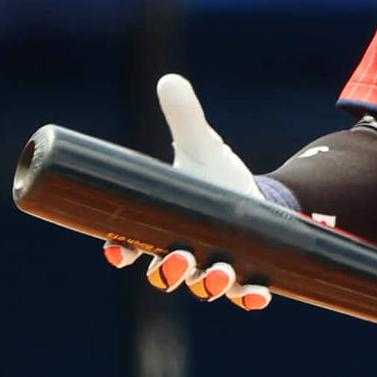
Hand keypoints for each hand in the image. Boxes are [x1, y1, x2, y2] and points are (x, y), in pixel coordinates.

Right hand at [101, 73, 272, 310]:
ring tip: (219, 272)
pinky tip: (259, 292)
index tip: (117, 249)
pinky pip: (245, 294)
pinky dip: (251, 296)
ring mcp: (216, 266)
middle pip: (166, 273)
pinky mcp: (248, 273)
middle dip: (168, 271)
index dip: (120, 250)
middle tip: (176, 259)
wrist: (257, 196)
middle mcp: (185, 252)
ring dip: (209, 283)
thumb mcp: (202, 147)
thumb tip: (171, 79)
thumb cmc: (218, 176)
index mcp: (162, 225)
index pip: (129, 244)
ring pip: (204, 286)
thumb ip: (185, 118)